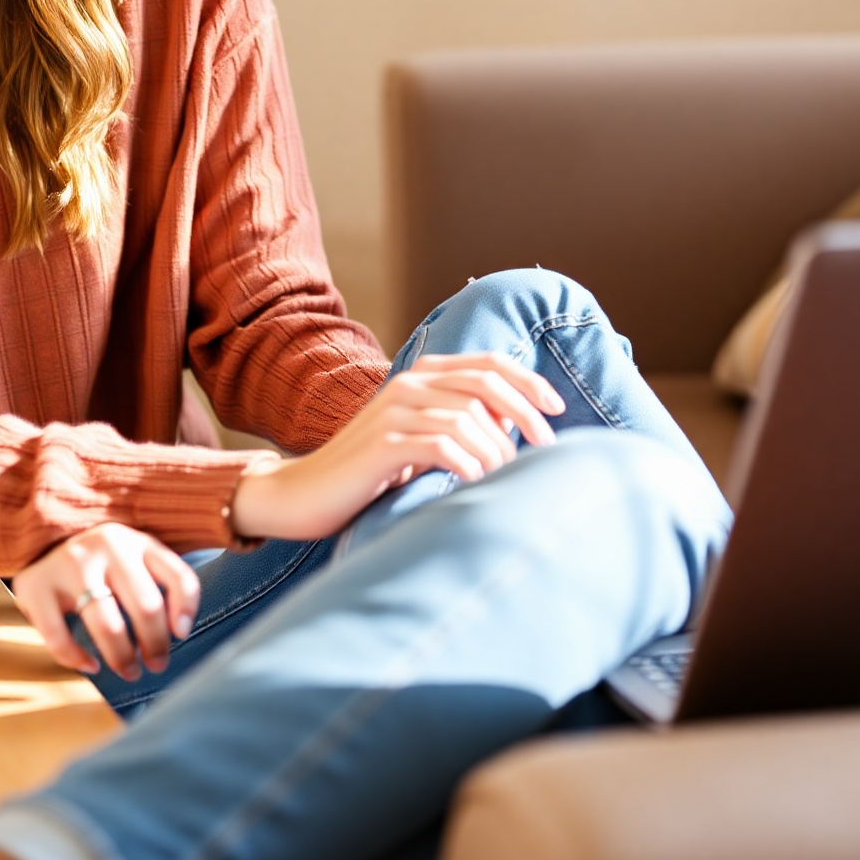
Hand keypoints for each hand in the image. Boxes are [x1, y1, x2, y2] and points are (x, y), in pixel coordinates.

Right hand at [11, 523, 199, 680]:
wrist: (43, 542)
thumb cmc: (103, 561)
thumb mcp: (136, 558)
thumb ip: (162, 583)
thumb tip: (179, 631)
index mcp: (138, 541)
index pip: (178, 576)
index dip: (186, 610)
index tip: (182, 636)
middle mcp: (108, 547)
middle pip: (146, 606)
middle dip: (156, 644)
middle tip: (157, 665)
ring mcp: (71, 565)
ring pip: (107, 624)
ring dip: (122, 657)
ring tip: (129, 672)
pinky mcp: (37, 587)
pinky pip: (59, 636)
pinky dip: (77, 659)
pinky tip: (90, 666)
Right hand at [230, 351, 564, 542]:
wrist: (301, 494)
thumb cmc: (369, 474)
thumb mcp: (418, 440)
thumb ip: (458, 424)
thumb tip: (517, 428)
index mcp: (422, 376)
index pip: (490, 364)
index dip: (529, 382)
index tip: (557, 410)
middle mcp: (410, 384)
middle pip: (486, 384)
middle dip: (525, 413)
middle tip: (546, 446)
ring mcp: (394, 411)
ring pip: (468, 417)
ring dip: (496, 449)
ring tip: (503, 477)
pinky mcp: (383, 444)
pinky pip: (441, 444)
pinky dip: (468, 463)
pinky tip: (476, 482)